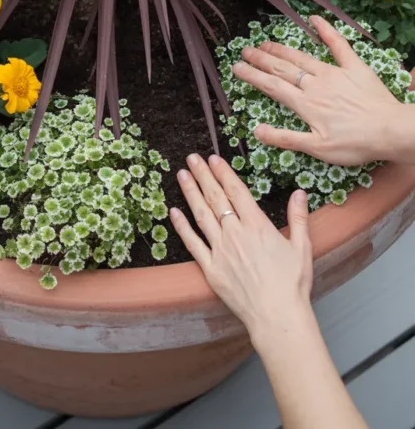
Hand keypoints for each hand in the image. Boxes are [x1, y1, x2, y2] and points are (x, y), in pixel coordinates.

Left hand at [170, 153, 312, 341]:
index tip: (213, 159)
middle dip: (203, 175)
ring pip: (201, 215)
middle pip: (216, 198)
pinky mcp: (211, 269)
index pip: (236, 192)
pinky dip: (182, 226)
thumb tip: (299, 193)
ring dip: (191, 193)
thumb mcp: (302, 247)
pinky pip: (192, 244)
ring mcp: (220, 251)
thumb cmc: (292, 284)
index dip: (223, 173)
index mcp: (257, 226)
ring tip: (182, 174)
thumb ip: (299, 217)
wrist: (277, 316)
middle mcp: (235, 234)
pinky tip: (173, 212)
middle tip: (192, 158)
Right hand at [231, 14, 408, 165]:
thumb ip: (285, 138)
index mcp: (305, 104)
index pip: (272, 87)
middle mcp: (315, 84)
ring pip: (301, 58)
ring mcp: (334, 73)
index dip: (252, 76)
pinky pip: (338, 44)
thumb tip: (256, 131)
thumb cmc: (355, 144)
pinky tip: (314, 18)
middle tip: (245, 50)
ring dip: (281, 50)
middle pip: (282, 69)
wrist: (389, 131)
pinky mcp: (353, 67)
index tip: (236, 67)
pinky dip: (326, 30)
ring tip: (265, 42)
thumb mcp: (317, 149)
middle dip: (261, 59)